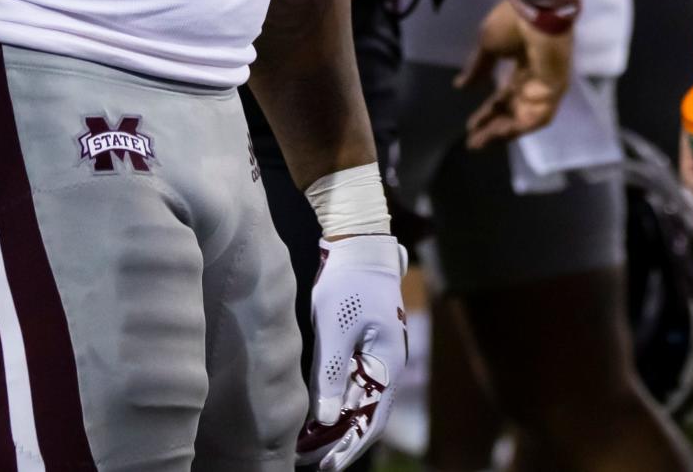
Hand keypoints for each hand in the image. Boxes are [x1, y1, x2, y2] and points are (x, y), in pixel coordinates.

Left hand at [297, 234, 406, 468]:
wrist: (358, 243)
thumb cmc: (348, 281)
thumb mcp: (336, 326)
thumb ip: (332, 372)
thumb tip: (326, 418)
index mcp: (387, 366)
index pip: (370, 422)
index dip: (348, 447)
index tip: (324, 468)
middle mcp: (386, 367)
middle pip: (364, 417)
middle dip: (338, 442)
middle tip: (307, 461)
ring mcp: (376, 357)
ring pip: (357, 403)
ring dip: (335, 425)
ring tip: (306, 445)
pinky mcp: (362, 346)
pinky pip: (351, 384)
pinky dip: (335, 401)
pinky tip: (314, 413)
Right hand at [457, 0, 572, 149]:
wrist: (536, 11)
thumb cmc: (512, 23)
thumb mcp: (488, 46)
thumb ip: (478, 68)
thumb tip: (461, 86)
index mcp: (520, 67)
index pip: (502, 96)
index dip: (486, 111)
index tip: (469, 126)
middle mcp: (534, 80)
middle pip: (511, 111)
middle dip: (492, 127)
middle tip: (473, 141)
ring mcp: (545, 87)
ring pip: (524, 118)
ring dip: (503, 131)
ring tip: (483, 141)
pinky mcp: (554, 91)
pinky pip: (537, 116)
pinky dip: (519, 126)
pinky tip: (500, 133)